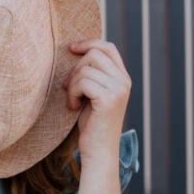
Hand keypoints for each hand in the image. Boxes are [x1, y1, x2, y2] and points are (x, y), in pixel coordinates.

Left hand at [62, 38, 131, 167]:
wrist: (99, 151)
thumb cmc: (91, 124)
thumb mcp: (93, 93)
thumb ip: (92, 74)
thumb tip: (77, 50)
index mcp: (122, 78)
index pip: (107, 47)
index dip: (88, 43)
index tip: (71, 48)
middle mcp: (124, 81)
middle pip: (94, 54)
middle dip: (76, 69)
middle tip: (70, 88)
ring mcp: (119, 89)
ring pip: (85, 68)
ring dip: (72, 84)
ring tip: (74, 101)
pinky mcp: (109, 99)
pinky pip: (82, 82)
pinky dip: (72, 94)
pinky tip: (73, 107)